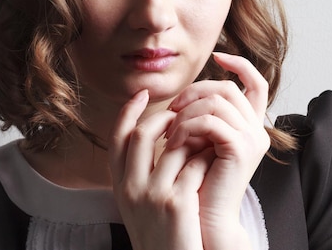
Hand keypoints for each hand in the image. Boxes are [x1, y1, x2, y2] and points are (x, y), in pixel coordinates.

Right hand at [109, 89, 214, 249]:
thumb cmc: (159, 235)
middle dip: (164, 118)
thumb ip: (139, 173)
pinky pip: (195, 165)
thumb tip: (153, 137)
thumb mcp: (136, 204)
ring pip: (174, 146)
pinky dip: (206, 156)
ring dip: (192, 136)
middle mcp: (130, 187)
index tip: (142, 95)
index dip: (128, 112)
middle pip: (142, 134)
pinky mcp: (178, 203)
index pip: (116, 138)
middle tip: (180, 114)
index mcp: (119, 185)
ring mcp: (153, 195)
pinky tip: (214, 155)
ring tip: (204, 133)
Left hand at [165, 52, 270, 248]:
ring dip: (186, 112)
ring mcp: (252, 139)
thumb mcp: (197, 141)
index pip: (257, 83)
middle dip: (194, 92)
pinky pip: (210, 120)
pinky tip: (173, 141)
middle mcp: (257, 130)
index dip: (240, 64)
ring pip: (216, 101)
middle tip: (172, 110)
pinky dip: (186, 126)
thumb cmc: (194, 181)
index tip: (216, 55)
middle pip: (227, 88)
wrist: (202, 218)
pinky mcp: (240, 149)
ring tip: (170, 131)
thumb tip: (183, 94)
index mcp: (249, 125)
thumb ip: (200, 116)